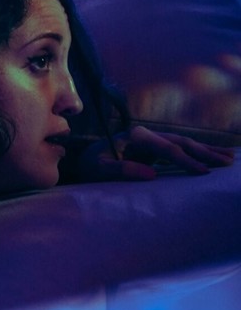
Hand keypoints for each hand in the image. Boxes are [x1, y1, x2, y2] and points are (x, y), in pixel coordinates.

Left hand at [78, 126, 233, 181]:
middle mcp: (146, 134)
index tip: (203, 172)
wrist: (83, 161)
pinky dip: (197, 152)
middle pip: (181, 142)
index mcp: (135, 137)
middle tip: (226, 163)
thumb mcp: (99, 170)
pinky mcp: (154, 147)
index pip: (167, 148)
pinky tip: (213, 155)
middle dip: (205, 153)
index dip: (186, 160)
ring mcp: (151, 140)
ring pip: (184, 143)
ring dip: (206, 151)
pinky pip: (179, 149)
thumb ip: (121, 170)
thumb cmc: (89, 166)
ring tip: (229, 159)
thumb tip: (152, 174)